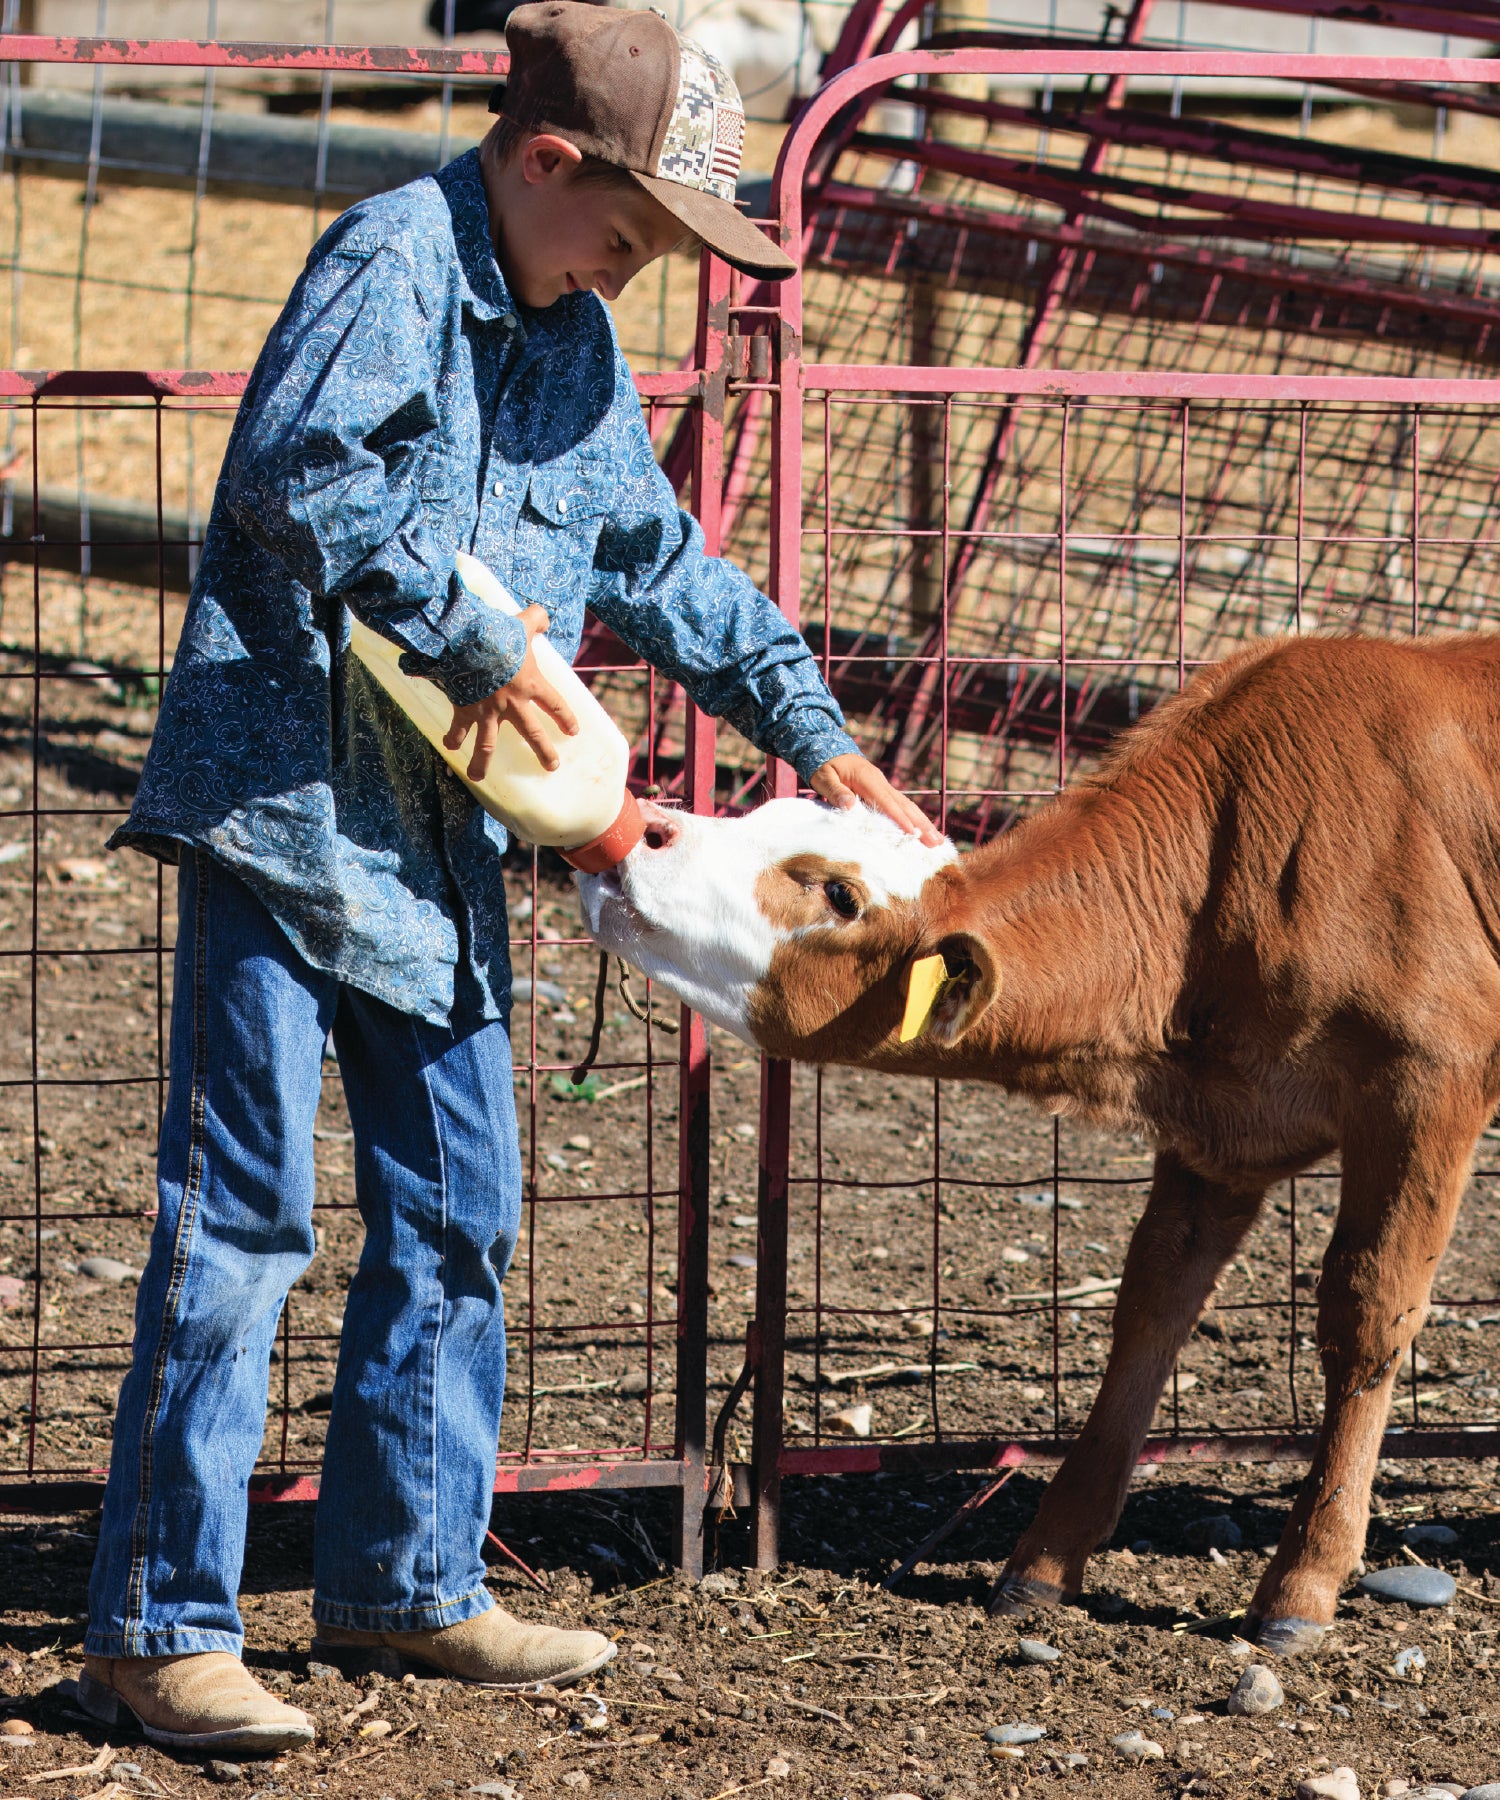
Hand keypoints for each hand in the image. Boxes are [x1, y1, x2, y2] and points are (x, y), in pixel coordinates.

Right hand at [444, 604, 578, 778]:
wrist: (467, 643)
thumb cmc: (498, 634)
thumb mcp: (522, 623)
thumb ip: (536, 618)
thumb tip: (543, 615)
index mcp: (531, 684)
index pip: (556, 704)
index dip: (566, 718)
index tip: (572, 732)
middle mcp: (512, 704)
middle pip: (532, 733)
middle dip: (543, 752)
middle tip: (551, 767)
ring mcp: (487, 711)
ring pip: (487, 744)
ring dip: (482, 762)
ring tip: (479, 778)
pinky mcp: (464, 709)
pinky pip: (458, 728)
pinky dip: (452, 738)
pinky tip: (449, 748)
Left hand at [809, 753, 942, 846]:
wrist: (828, 747)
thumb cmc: (823, 764)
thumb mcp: (823, 776)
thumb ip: (835, 791)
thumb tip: (849, 805)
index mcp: (867, 778)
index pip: (886, 801)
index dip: (899, 818)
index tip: (912, 833)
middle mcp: (880, 782)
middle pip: (905, 805)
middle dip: (922, 824)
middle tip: (937, 842)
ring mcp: (883, 786)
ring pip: (907, 806)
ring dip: (923, 823)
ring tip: (938, 841)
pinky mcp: (882, 791)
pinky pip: (901, 806)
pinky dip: (914, 818)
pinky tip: (923, 831)